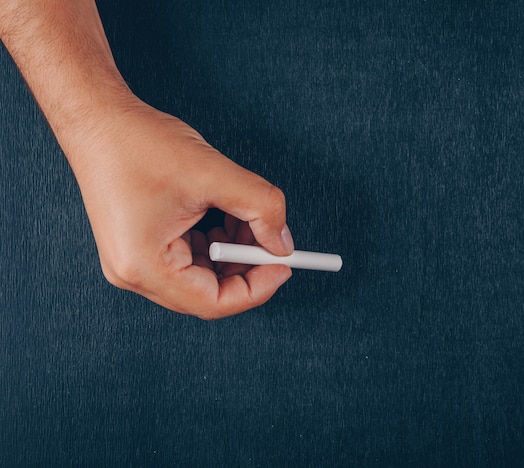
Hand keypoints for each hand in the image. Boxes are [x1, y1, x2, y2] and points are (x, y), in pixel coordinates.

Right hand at [65, 99, 293, 318]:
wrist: (96, 119)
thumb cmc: (137, 143)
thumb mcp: (212, 173)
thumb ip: (259, 207)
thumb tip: (281, 242)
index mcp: (145, 266)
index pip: (213, 303)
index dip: (257, 288)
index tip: (284, 266)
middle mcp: (135, 273)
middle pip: (208, 291)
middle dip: (246, 265)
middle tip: (271, 238)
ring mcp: (136, 261)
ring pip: (202, 274)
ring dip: (233, 249)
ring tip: (245, 214)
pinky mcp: (142, 246)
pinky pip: (190, 257)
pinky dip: (215, 239)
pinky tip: (225, 213)